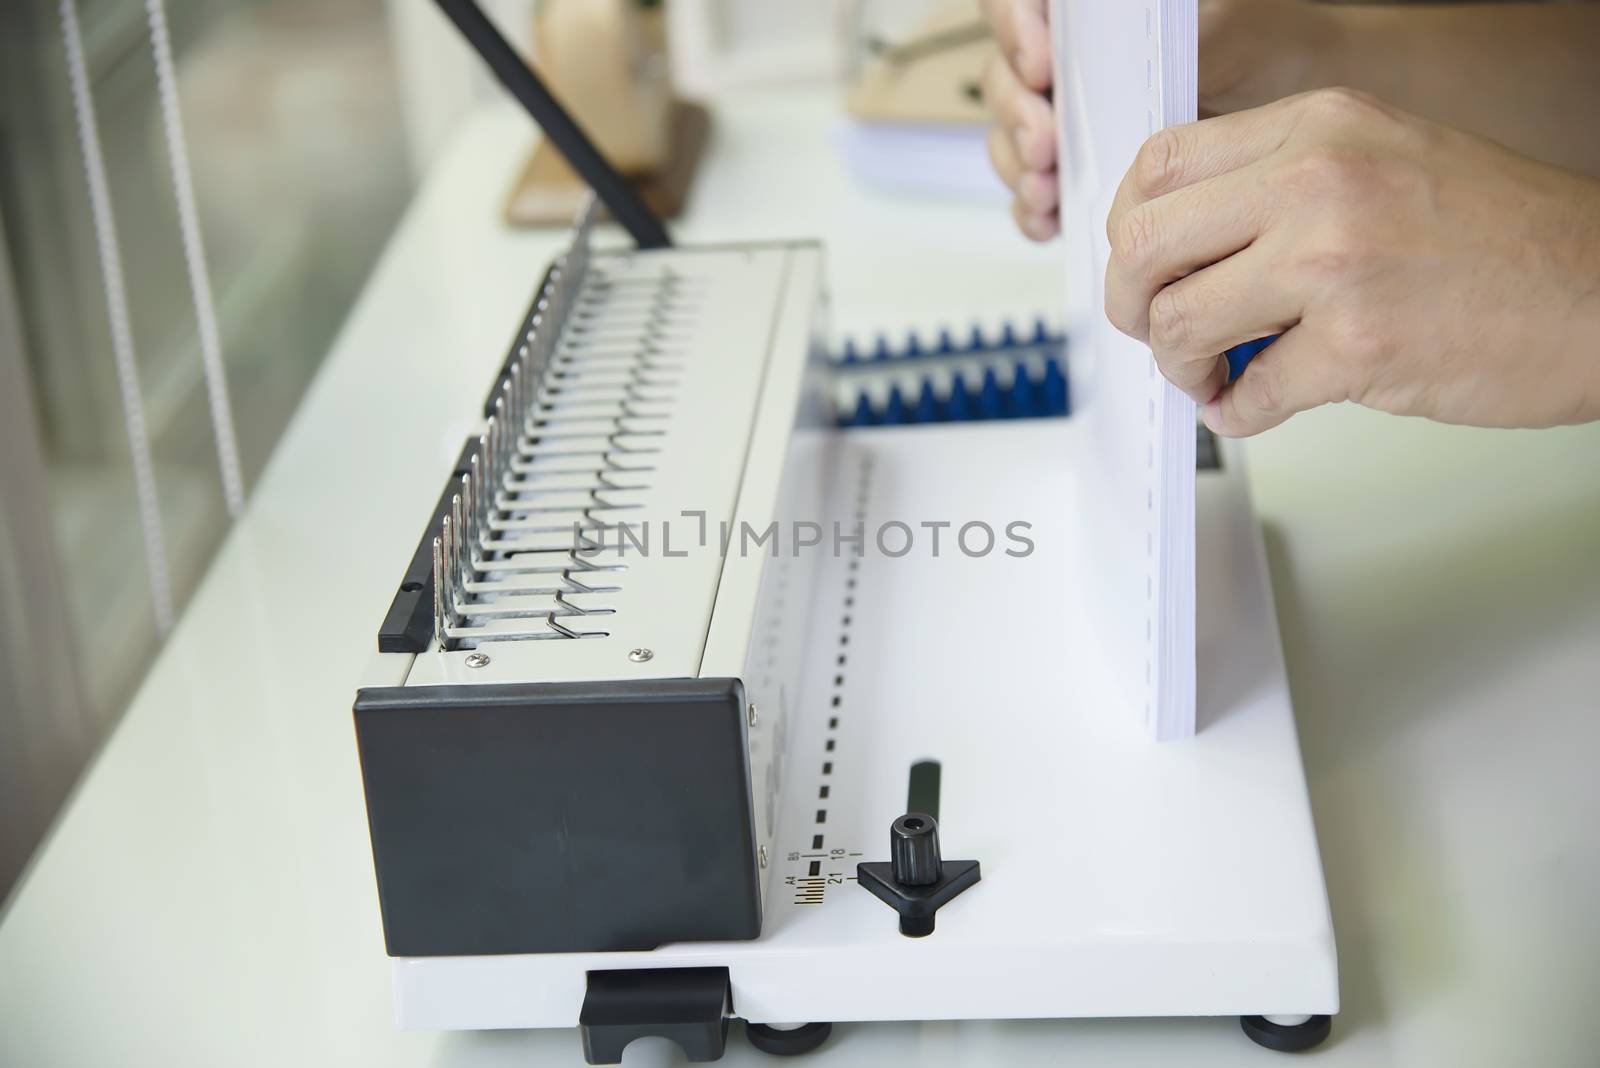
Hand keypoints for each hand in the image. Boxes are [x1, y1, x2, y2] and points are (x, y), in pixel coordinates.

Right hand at [978, 0, 1338, 240]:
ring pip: (1009, 136)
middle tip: (1048, 142)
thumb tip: (1110, 11)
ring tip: (1050, 187)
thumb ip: (1165, 13)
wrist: (1291, 111)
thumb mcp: (1214, 18)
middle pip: (1004, 77)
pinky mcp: (1075, 168)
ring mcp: (1067, 116)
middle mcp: (1068, 58)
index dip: (1014, 30)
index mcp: (1087, 9)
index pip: (1018, 4)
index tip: (1043, 65)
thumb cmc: (1260, 49)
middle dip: (1017, 114)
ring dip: (1020, 166)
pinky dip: (1033, 207)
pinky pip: (1030, 189)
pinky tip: (1051, 217)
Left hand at [1104, 88, 1599, 435]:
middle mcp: (1318, 180)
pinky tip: (1257, 405)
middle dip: (1132, 304)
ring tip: (1215, 375)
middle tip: (1158, 332)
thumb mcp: (1381, 162)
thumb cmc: (1503, 239)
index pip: (1161, 163)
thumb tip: (1182, 247)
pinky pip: (1247, 394)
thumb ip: (1278, 188)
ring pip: (1179, 322)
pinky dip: (1237, 413)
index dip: (1130, 227)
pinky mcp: (1357, 345)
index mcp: (1319, 126)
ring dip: (1181, 366)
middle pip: (1145, 242)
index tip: (1146, 266)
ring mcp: (1334, 261)